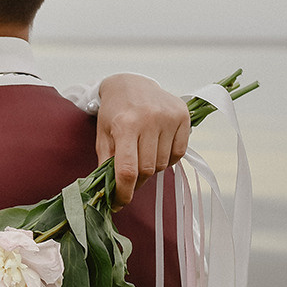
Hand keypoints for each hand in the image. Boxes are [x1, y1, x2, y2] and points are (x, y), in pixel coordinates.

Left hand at [95, 74, 189, 207]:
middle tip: (130, 178)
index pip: (128, 169)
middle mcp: (149, 120)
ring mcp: (168, 117)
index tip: (120, 203)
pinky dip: (168, 158)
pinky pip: (178, 153)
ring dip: (152, 167)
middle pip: (147, 169)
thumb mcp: (103, 136)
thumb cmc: (113, 112)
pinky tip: (157, 147)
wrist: (131, 83)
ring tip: (142, 154)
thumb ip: (106, 164)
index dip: (124, 192)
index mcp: (125, 125)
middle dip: (137, 180)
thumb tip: (110, 194)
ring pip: (163, 164)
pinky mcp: (183, 116)